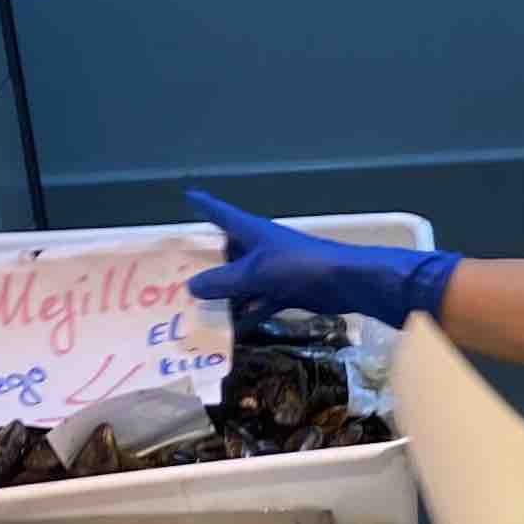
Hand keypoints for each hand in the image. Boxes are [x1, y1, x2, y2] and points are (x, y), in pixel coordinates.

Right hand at [188, 189, 458, 326]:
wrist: (347, 282)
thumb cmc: (299, 266)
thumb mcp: (256, 272)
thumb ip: (223, 280)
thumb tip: (191, 286)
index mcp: (251, 231)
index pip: (221, 213)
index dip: (204, 204)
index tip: (188, 195)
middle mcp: (260, 247)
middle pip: (227, 252)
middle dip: (206, 263)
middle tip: (176, 273)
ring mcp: (274, 270)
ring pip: (242, 281)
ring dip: (225, 294)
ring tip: (196, 307)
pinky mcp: (288, 291)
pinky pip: (260, 302)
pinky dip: (248, 313)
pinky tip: (230, 328)